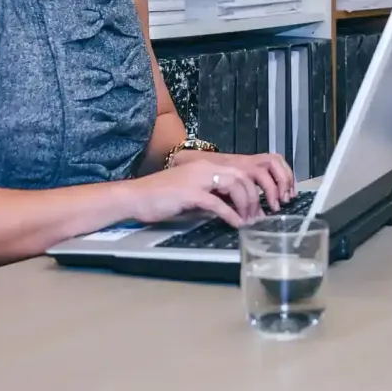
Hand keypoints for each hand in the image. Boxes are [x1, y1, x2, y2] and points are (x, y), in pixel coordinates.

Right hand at [120, 157, 267, 226]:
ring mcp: (197, 179)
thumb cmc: (159, 197)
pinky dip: (231, 215)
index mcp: (204, 166)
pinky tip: (235, 224)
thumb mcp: (190, 193)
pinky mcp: (190, 193)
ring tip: (247, 220)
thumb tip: (230, 209)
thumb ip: (210, 197)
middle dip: (253, 198)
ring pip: (235, 186)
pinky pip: (218, 203)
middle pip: (242, 177)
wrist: (135, 196)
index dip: (251, 189)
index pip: (238, 172)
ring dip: (245, 205)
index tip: (256, 207)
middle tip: (255, 216)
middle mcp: (204, 168)